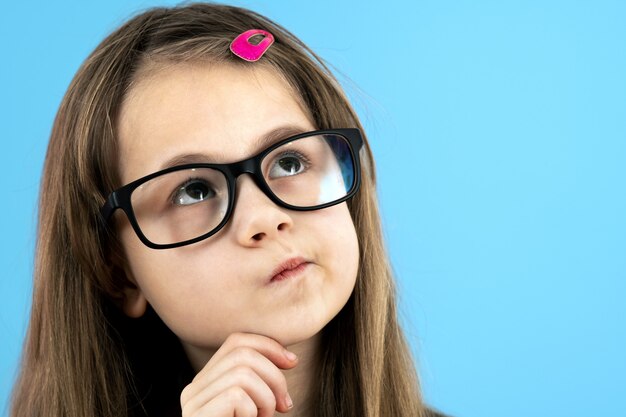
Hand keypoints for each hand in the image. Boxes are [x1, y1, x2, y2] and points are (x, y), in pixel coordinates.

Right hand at [180, 332, 298, 416]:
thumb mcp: (256, 407)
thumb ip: (261, 382)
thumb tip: (289, 358)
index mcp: (207, 382)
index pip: (236, 341)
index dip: (268, 345)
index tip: (292, 363)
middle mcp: (194, 388)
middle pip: (242, 353)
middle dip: (274, 375)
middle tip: (283, 405)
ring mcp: (193, 402)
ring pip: (243, 372)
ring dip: (265, 397)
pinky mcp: (198, 415)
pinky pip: (237, 395)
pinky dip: (254, 411)